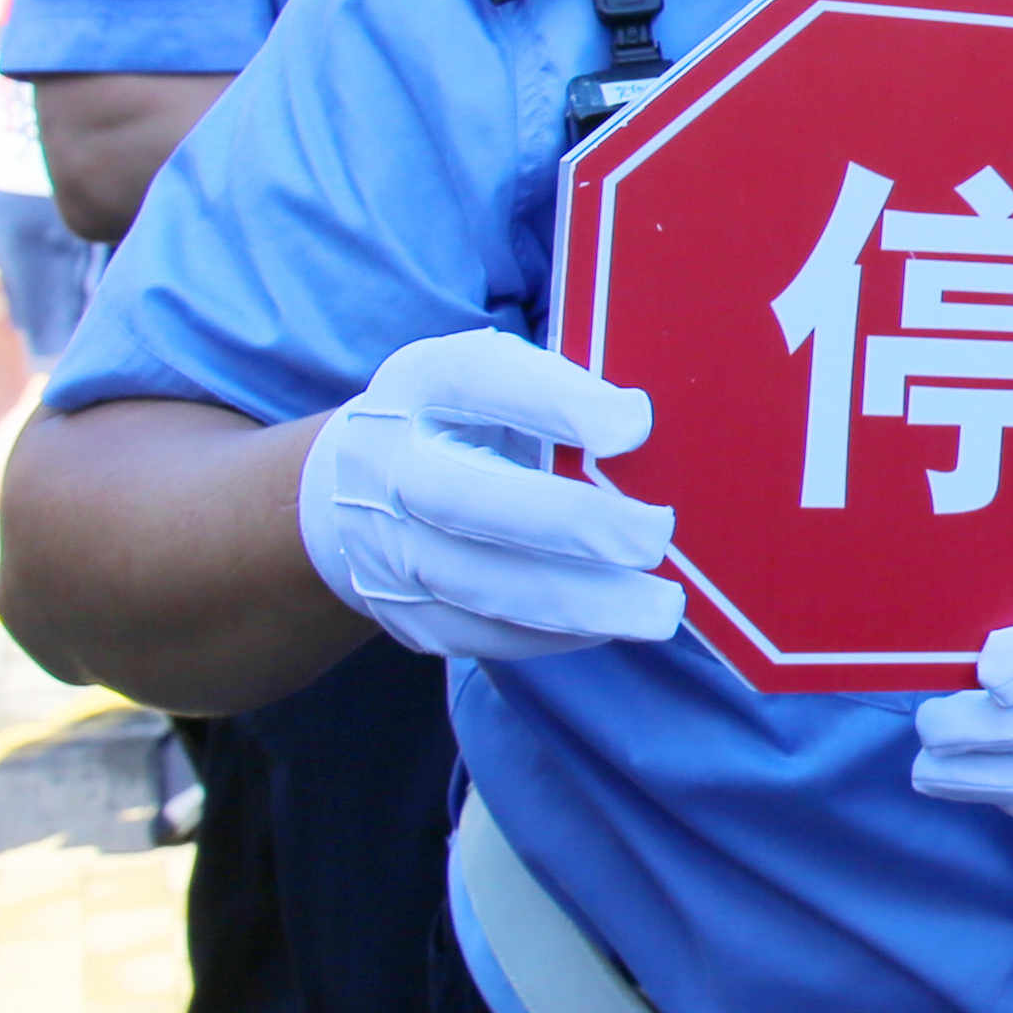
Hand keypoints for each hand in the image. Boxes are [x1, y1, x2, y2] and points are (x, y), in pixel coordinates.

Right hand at [293, 327, 683, 665]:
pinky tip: (609, 624)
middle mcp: (388, 462)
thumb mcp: (499, 378)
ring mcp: (385, 545)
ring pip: (480, 584)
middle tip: (654, 536)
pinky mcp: (401, 612)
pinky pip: (480, 633)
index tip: (633, 426)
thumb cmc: (464, 421)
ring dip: (577, 602)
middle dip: (572, 523)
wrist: (355, 486)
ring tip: (657, 609)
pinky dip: (552, 634)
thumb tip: (641, 431)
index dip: (556, 403)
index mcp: (423, 382)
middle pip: (470, 499)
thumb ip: (562, 392)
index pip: (480, 379)